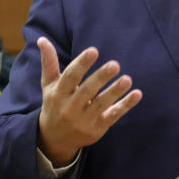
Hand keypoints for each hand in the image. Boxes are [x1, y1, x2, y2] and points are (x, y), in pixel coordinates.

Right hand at [36, 37, 142, 165]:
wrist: (54, 139)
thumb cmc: (54, 104)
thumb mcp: (48, 85)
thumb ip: (49, 63)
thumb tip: (42, 39)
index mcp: (58, 94)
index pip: (70, 77)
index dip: (81, 64)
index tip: (93, 51)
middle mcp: (70, 108)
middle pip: (87, 91)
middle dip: (100, 77)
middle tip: (115, 64)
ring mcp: (84, 120)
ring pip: (101, 104)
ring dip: (115, 91)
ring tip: (127, 79)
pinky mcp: (97, 129)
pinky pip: (112, 116)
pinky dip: (125, 105)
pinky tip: (137, 94)